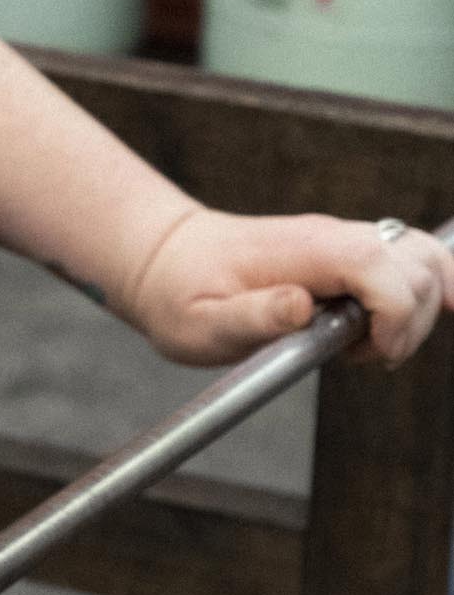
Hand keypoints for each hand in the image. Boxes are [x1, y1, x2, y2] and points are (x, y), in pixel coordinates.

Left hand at [119, 206, 453, 367]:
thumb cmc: (180, 294)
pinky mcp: (348, 256)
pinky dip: (429, 288)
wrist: (166, 261)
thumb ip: (254, 316)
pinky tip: (420, 319)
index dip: (394, 314)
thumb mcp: (202, 322)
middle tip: (364, 357)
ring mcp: (344, 243)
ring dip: (420, 309)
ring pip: (423, 259)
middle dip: (411, 320)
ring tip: (371, 346)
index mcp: (302, 251)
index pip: (380, 267)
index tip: (370, 353)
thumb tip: (300, 306)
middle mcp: (332, 238)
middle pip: (417, 263)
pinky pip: (409, 260)